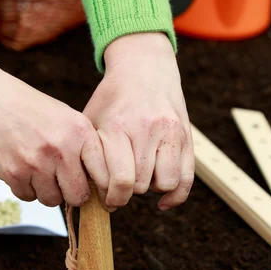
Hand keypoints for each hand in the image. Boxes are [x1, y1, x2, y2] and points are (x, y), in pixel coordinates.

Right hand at [0, 36, 108, 206]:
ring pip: (52, 200)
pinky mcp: (12, 173)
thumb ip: (83, 146)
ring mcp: (36, 163)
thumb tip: (98, 184)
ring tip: (39, 169)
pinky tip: (21, 167)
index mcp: (79, 132)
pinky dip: (26, 188)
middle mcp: (61, 149)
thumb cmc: (28, 107)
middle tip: (63, 181)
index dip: (102, 189)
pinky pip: (28, 197)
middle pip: (78, 196)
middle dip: (72, 193)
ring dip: (47, 191)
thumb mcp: (65, 117)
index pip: (104, 176)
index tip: (99, 194)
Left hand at [83, 32, 193, 209]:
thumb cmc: (112, 100)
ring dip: (151, 188)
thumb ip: (88, 155)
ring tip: (140, 178)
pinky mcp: (187, 138)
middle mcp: (147, 129)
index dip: (111, 198)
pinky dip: (174, 196)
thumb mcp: (92, 120)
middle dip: (127, 192)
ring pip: (166, 183)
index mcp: (118, 127)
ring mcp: (171, 133)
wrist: (144, 68)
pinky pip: (187, 179)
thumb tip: (83, 194)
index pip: (120, 180)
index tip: (106, 200)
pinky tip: (161, 201)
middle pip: (140, 184)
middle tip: (118, 187)